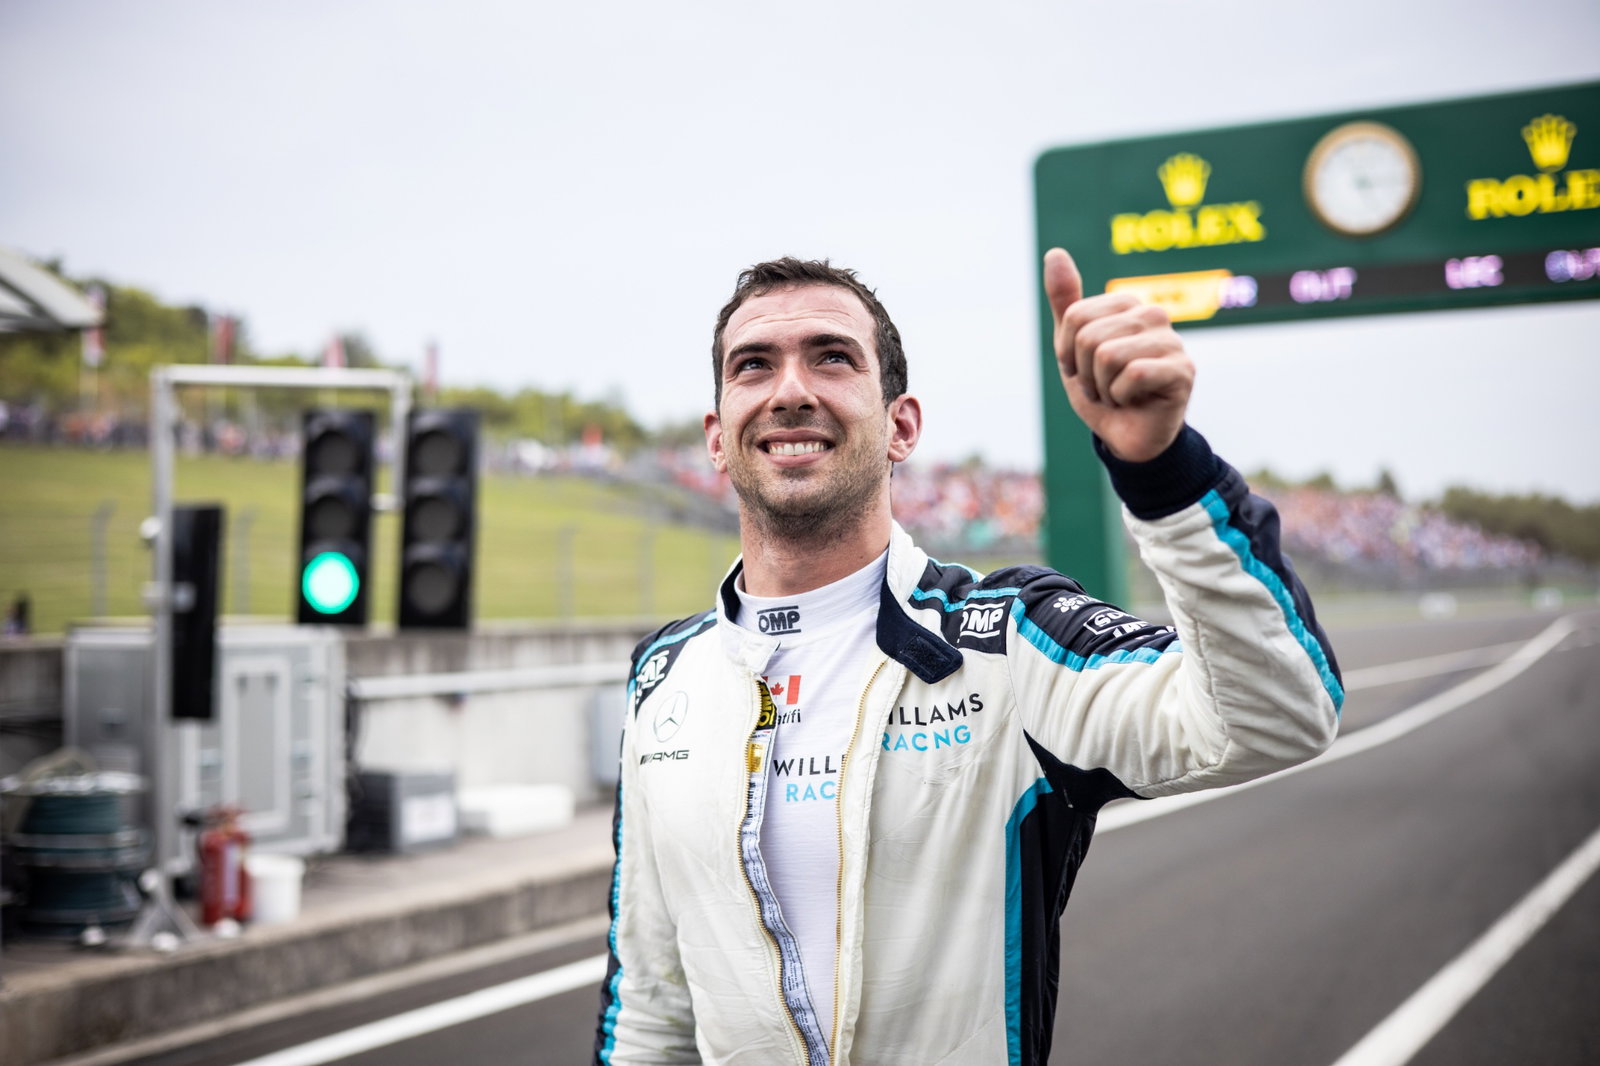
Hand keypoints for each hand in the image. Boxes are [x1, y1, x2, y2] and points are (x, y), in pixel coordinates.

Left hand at [1043, 247, 1193, 461]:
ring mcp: (1172, 341)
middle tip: (1104, 386)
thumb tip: (1054, 252)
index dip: (1068, 353)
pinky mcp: (1183, 370)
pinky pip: (1132, 374)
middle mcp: (1153, 315)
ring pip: (1108, 356)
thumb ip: (1065, 303)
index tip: (1085, 369)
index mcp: (1126, 305)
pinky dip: (1121, 398)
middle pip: (1088, 337)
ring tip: (1119, 394)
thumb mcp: (1073, 348)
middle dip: (1085, 373)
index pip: (1074, 317)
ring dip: (1103, 388)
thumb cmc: (1104, 390)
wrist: (1129, 437)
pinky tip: (1136, 401)